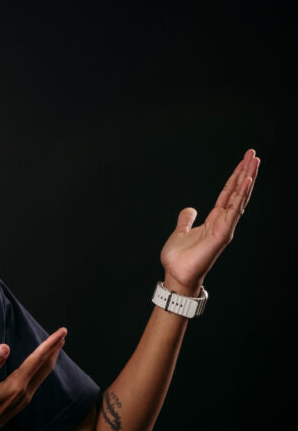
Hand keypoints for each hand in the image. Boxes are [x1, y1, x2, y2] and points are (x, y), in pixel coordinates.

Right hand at [0, 329, 67, 430]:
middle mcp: (23, 394)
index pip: (36, 360)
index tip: (61, 331)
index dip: (50, 344)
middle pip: (44, 367)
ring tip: (54, 347)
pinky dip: (41, 369)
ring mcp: (22, 400)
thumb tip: (5, 347)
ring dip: (49, 359)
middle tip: (63, 333)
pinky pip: (35, 382)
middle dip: (54, 349)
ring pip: (41, 375)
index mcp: (15, 387)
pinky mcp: (18, 404)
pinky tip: (38, 367)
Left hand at [160, 148, 259, 294]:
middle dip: (245, 172)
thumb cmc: (179, 259)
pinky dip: (240, 195)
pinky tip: (246, 181)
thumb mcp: (181, 232)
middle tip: (253, 154)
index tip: (244, 161)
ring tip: (254, 162)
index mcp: (214, 220)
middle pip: (237, 192)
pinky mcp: (222, 233)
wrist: (176, 275)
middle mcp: (223, 222)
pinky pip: (233, 210)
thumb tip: (190, 209)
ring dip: (246, 179)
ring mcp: (224, 227)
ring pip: (239, 198)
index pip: (228, 193)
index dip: (235, 177)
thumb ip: (186, 220)